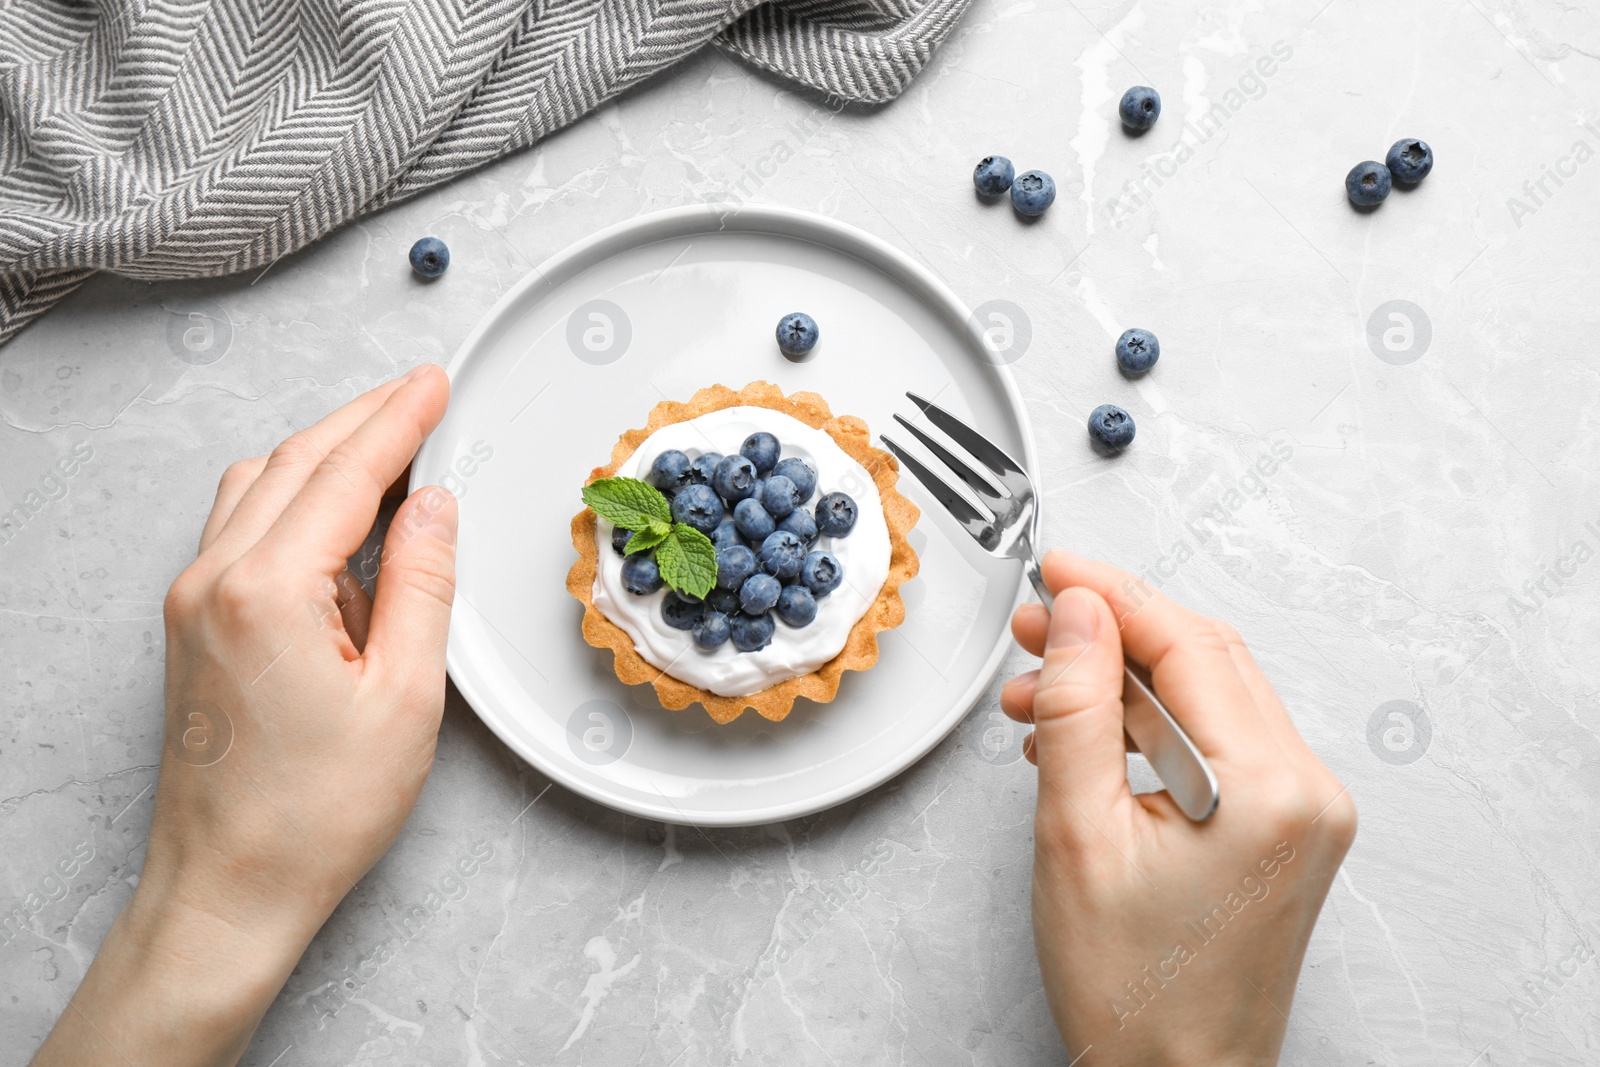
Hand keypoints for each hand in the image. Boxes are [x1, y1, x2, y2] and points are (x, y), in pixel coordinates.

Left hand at [33, 366, 456, 1065]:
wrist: (229, 886)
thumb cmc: (314, 813)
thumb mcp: (404, 695)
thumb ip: (419, 582)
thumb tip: (433, 505)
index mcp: (266, 591)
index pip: (344, 475)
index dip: (397, 420)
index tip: (432, 383)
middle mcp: (212, 581)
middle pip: (292, 463)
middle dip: (361, 420)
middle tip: (418, 394)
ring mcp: (191, 602)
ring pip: (258, 487)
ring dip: (322, 454)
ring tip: (387, 446)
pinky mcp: (191, 625)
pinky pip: (239, 528)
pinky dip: (292, 498)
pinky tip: (338, 519)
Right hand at [1002, 551, 1355, 1065]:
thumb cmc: (1135, 990)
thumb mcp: (1077, 835)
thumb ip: (1079, 710)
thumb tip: (1084, 615)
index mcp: (1269, 790)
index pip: (1189, 647)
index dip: (1114, 596)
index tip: (1057, 572)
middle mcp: (1307, 791)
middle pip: (1205, 660)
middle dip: (1115, 632)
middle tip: (1040, 626)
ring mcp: (1304, 809)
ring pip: (1208, 695)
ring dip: (1125, 680)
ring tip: (1042, 691)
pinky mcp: (1285, 826)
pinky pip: (1216, 740)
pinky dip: (1149, 724)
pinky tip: (1087, 735)